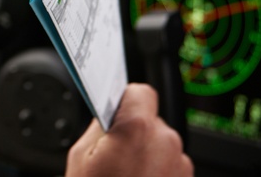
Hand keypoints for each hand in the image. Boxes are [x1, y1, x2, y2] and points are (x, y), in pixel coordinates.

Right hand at [66, 83, 192, 176]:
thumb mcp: (80, 156)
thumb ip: (100, 127)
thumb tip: (108, 116)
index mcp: (138, 128)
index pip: (140, 92)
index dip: (125, 99)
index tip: (116, 109)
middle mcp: (166, 143)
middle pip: (151, 121)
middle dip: (134, 132)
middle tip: (113, 155)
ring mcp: (180, 166)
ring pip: (161, 145)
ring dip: (147, 154)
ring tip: (125, 176)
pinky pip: (170, 166)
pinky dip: (157, 172)